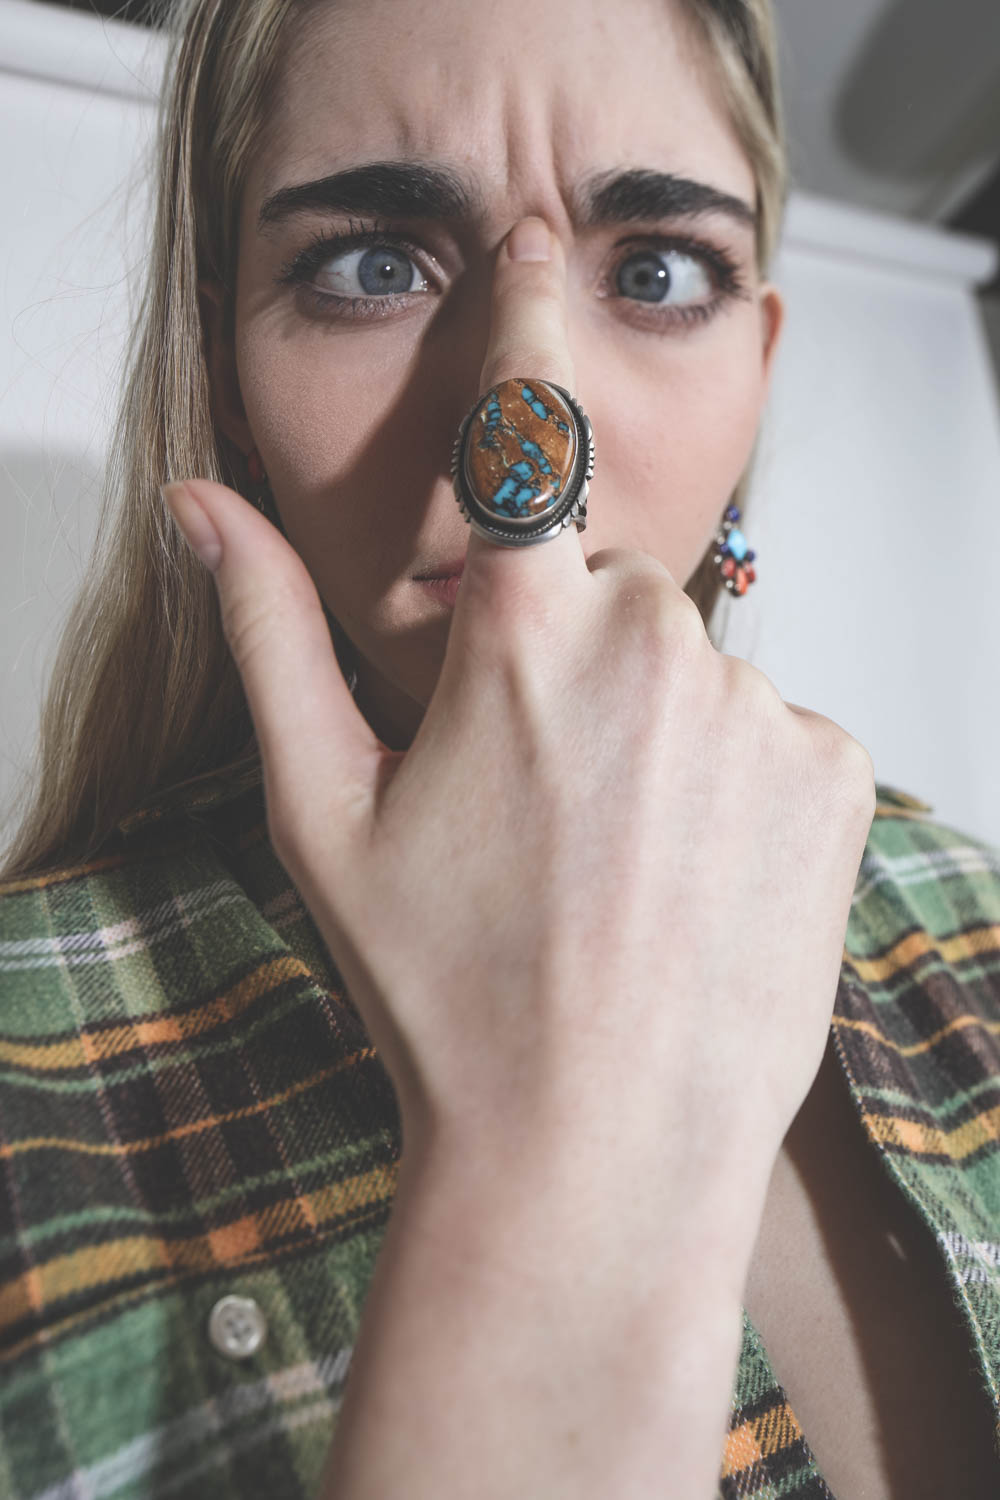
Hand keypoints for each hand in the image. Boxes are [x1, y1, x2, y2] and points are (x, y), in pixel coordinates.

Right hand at [163, 215, 875, 1203]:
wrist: (591, 1151)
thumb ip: (270, 636)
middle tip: (540, 797)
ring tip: (615, 862)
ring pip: (695, 669)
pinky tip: (686, 880)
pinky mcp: (831, 772)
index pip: (524, 425)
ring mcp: (758, 707)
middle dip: (576, 660)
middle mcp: (657, 640)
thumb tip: (201, 508)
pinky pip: (771, 732)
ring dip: (655, 732)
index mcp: (523, 632)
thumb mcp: (324, 814)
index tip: (542, 242)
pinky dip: (731, 782)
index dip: (526, 322)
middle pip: (614, 591)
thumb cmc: (448, 992)